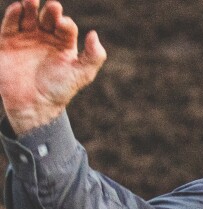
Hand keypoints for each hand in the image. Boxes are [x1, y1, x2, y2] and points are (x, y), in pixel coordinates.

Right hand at [0, 0, 105, 133]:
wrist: (34, 105)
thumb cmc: (60, 91)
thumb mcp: (82, 75)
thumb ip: (94, 56)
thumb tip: (93, 34)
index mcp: (63, 44)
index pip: (65, 27)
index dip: (65, 23)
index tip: (64, 25)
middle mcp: (45, 38)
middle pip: (47, 18)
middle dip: (50, 11)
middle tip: (53, 7)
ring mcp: (26, 38)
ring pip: (28, 17)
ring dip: (30, 7)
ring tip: (32, 1)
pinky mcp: (8, 42)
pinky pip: (9, 24)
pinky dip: (13, 15)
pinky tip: (18, 8)